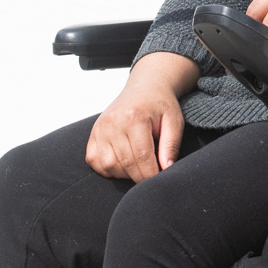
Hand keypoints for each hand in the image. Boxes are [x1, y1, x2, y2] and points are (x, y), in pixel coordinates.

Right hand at [86, 55, 197, 181]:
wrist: (145, 88)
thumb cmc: (160, 104)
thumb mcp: (174, 121)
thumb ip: (171, 145)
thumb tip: (167, 168)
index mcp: (134, 117)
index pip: (142, 156)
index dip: (151, 174)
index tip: (159, 180)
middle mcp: (112, 123)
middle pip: (125, 163)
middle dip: (140, 177)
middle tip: (151, 176)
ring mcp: (100, 128)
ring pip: (108, 165)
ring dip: (124, 173)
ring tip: (138, 166)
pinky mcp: (93, 134)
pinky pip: (95, 161)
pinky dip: (108, 168)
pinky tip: (123, 162)